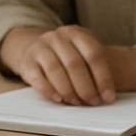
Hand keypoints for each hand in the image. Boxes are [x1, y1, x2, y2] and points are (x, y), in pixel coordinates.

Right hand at [0, 25, 135, 105]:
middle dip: (86, 87)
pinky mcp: (27, 62)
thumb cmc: (66, 55)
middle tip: (93, 102)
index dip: (103, 77)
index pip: (93, 54)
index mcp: (75, 32)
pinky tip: (59, 99)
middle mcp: (57, 37)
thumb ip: (93, 66)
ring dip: (69, 91)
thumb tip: (108, 94)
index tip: (109, 96)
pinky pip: (38, 78)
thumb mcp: (80, 51)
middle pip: (75, 63)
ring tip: (77, 102)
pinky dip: (50, 91)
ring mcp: (40, 48)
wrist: (35, 47)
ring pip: (56, 70)